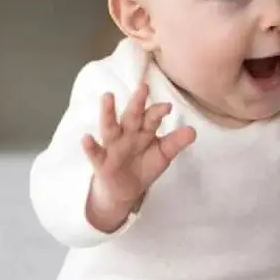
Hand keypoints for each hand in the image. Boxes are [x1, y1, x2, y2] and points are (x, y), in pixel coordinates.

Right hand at [82, 82, 195, 230]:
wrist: (124, 191)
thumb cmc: (143, 166)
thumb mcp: (162, 155)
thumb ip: (176, 143)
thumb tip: (194, 131)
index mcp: (143, 131)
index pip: (151, 118)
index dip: (158, 112)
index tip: (168, 107)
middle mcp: (127, 134)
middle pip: (132, 116)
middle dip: (137, 103)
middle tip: (143, 87)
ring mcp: (112, 146)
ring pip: (110, 127)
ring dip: (108, 112)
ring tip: (107, 97)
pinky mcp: (101, 161)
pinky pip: (95, 153)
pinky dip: (90, 146)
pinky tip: (86, 138)